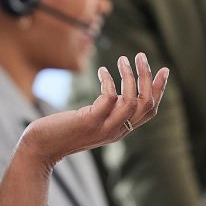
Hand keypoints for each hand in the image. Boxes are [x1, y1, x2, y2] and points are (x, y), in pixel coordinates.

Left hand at [19, 52, 168, 169]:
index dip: (159, 90)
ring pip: (132, 100)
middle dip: (148, 78)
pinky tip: (101, 71)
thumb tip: (117, 93)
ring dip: (130, 76)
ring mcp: (105, 128)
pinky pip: (110, 98)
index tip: (163, 70)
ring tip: (123, 58)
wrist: (41, 148)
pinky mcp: (90, 121)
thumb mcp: (91, 121)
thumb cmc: (62, 132)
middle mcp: (117, 131)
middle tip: (141, 56)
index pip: (150, 111)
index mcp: (120, 130)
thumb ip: (107, 111)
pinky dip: (109, 81)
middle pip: (146, 104)